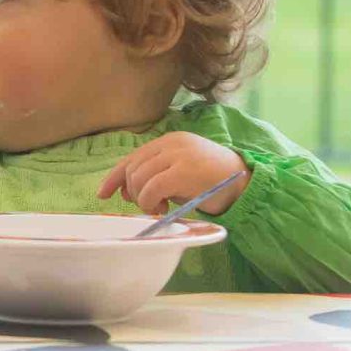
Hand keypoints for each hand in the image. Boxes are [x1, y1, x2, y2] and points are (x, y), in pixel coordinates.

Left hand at [100, 133, 248, 215]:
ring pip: (138, 179)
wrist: (247, 183)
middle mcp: (171, 144)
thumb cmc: (214, 182)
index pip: (133, 157)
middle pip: (132, 167)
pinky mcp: (183, 171)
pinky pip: (151, 189)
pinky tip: (162, 209)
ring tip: (159, 208)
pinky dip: (149, 202)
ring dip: (142, 200)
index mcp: (169, 141)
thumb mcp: (181, 173)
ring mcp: (177, 155)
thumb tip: (126, 192)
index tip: (103, 194)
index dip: (114, 176)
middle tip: (145, 206)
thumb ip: (156, 175)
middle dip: (130, 190)